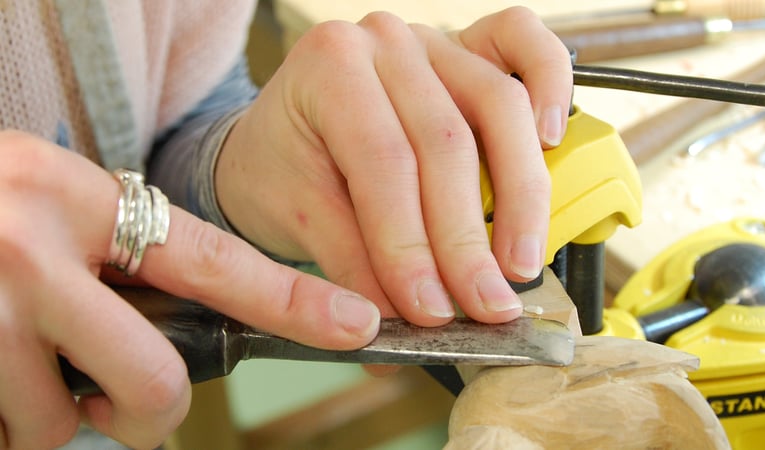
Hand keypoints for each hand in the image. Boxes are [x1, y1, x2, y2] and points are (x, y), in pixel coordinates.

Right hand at [0, 131, 378, 448]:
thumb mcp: (43, 205)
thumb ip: (111, 260)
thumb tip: (165, 358)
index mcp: (75, 196)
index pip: (212, 258)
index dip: (292, 300)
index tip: (356, 322)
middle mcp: (32, 247)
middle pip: (154, 384)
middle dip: (143, 413)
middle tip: (115, 401)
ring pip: (61, 426)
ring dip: (49, 417)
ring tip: (15, 365)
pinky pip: (6, 437)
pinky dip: (5, 423)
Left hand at [216, 7, 571, 326]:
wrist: (279, 138)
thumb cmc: (282, 170)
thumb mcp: (298, 215)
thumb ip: (352, 263)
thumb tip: (405, 321)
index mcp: (329, 64)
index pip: (383, 161)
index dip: (410, 243)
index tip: (430, 308)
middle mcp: (385, 41)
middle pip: (447, 140)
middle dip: (467, 237)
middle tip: (483, 304)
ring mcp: (433, 40)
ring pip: (499, 106)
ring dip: (520, 194)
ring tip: (520, 263)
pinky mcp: (468, 49)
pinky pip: (523, 45)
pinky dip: (549, 85)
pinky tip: (551, 140)